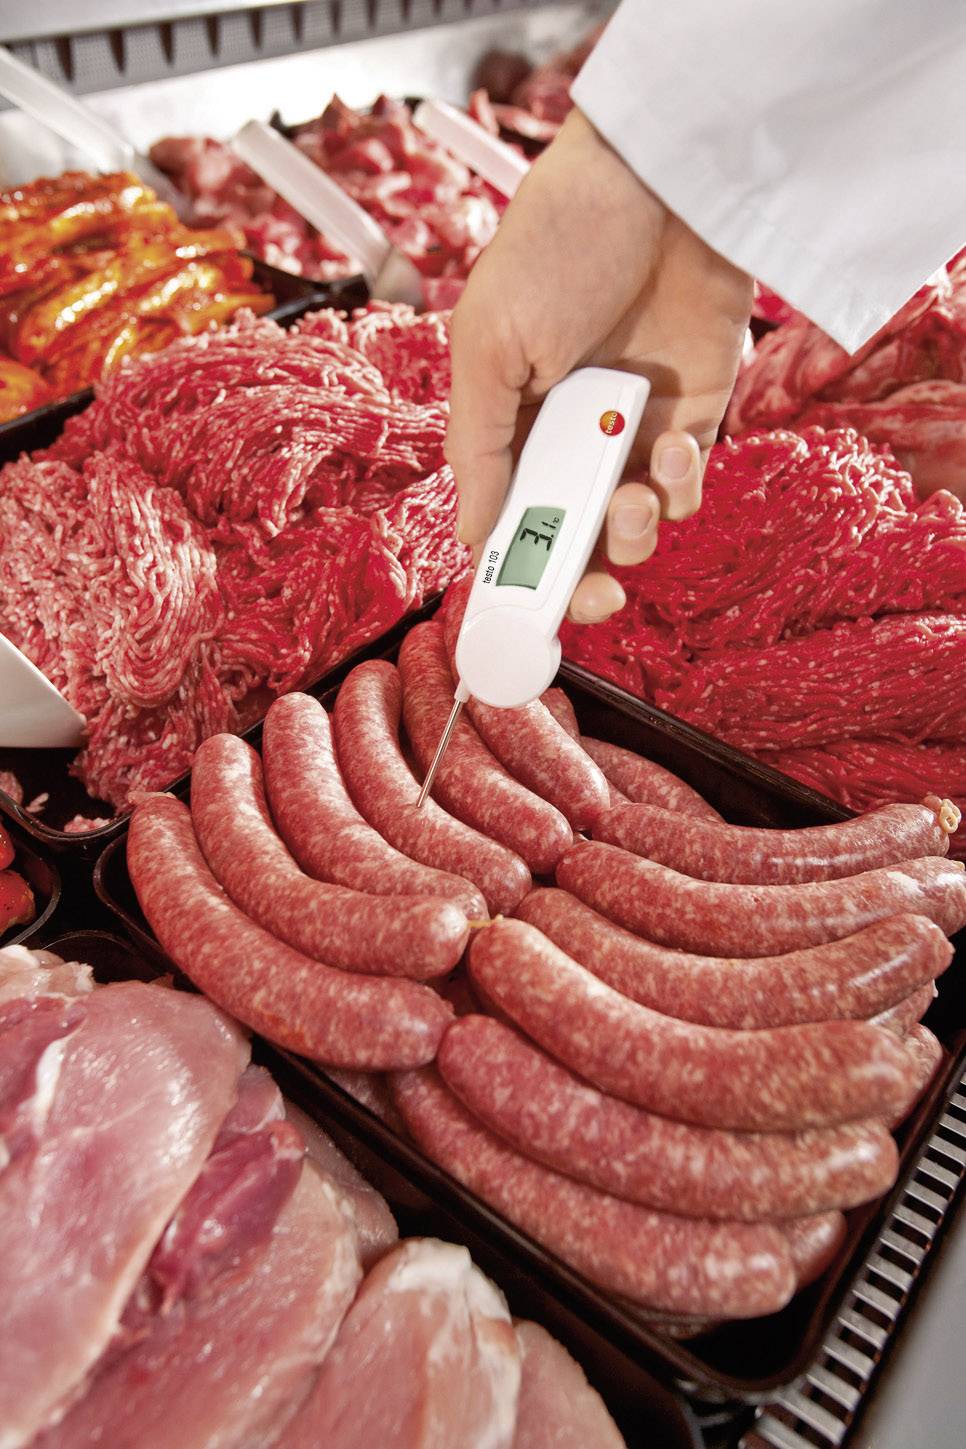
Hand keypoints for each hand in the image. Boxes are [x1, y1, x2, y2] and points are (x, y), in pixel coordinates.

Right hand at [445, 108, 752, 621]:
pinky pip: (685, 486)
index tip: (525, 615)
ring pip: (633, 524)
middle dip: (584, 574)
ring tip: (635, 497)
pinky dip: (681, 487)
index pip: (507, 519)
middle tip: (594, 591)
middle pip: (573, 537)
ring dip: (635, 532)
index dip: (517, 571)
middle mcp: (569, 434)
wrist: (659, 184)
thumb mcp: (489, 347)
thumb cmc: (556, 249)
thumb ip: (478, 449)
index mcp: (507, 424)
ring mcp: (632, 428)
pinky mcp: (694, 416)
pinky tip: (671, 449)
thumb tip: (473, 535)